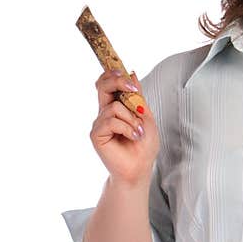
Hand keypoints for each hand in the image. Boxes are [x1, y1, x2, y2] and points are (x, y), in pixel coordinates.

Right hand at [89, 70, 159, 186]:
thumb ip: (138, 96)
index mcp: (116, 106)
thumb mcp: (146, 115)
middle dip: (118, 81)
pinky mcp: (96, 135)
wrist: (140, 168)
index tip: (127, 73)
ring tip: (139, 131)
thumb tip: (132, 73)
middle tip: (132, 89)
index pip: (108, 83)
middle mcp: (105, 113)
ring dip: (132, 119)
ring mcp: (99, 123)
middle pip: (102, 85)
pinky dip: (126, 128)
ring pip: (114, 107)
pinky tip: (133, 137)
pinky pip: (111, 121)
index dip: (114, 74)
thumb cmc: (143, 146)